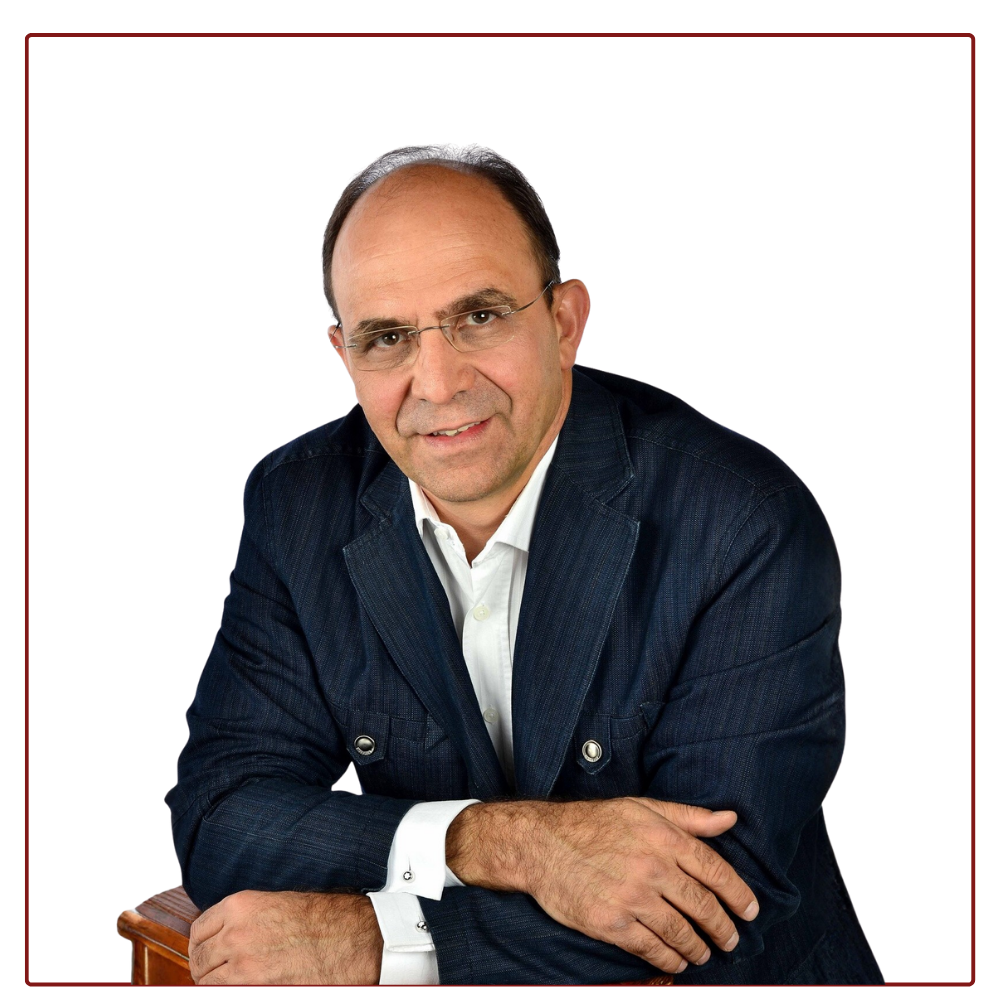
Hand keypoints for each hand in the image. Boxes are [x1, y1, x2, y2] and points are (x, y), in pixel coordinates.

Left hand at [187, 889, 381, 984]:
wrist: (348, 937)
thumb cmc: (320, 920)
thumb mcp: (273, 905)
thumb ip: (243, 919)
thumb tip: (221, 937)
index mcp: (240, 906)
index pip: (198, 930)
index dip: (200, 944)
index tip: (205, 951)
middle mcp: (235, 933)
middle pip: (198, 959)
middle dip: (205, 967)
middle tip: (215, 972)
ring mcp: (242, 964)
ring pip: (207, 982)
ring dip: (215, 983)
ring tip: (231, 983)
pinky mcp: (254, 988)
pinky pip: (225, 994)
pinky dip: (230, 992)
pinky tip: (244, 987)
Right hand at [446, 797, 757, 974]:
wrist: (542, 844)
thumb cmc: (593, 823)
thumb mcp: (641, 808)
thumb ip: (688, 816)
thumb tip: (730, 818)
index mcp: (662, 836)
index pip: (714, 870)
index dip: (738, 894)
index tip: (750, 911)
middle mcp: (651, 866)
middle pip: (702, 906)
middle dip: (722, 927)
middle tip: (730, 939)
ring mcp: (631, 897)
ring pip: (680, 932)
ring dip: (698, 947)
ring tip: (704, 953)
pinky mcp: (611, 923)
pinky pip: (651, 949)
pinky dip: (669, 959)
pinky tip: (675, 961)